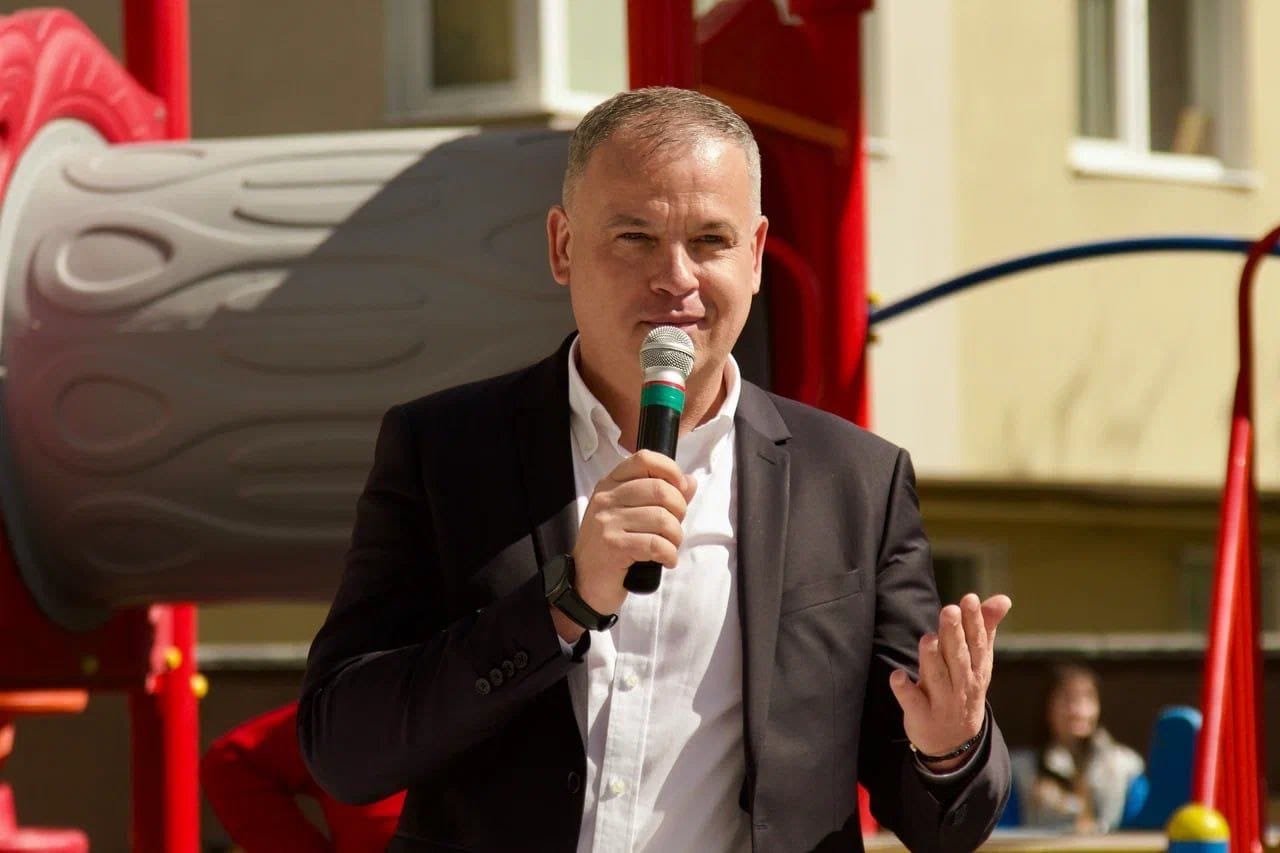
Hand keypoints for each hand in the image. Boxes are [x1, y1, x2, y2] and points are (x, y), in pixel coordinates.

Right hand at [571, 450, 695, 616]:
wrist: (585, 584)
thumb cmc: (612, 548)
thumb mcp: (632, 516)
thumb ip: (661, 496)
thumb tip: (690, 481)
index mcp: (610, 485)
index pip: (644, 459)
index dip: (670, 470)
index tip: (680, 489)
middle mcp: (606, 499)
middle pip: (660, 489)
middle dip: (679, 510)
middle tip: (674, 528)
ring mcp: (607, 522)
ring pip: (662, 518)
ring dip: (676, 537)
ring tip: (670, 547)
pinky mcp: (613, 546)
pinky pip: (656, 544)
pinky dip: (669, 554)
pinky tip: (666, 560)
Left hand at [888, 593, 1011, 771]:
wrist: (955, 742)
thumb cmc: (964, 689)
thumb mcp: (978, 663)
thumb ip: (985, 628)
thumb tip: (1003, 598)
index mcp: (977, 669)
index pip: (977, 642)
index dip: (974, 620)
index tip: (969, 599)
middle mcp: (962, 685)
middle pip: (958, 656)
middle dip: (954, 633)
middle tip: (948, 610)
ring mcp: (942, 701)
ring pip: (937, 677)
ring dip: (932, 658)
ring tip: (928, 638)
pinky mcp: (921, 715)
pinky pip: (912, 701)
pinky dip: (905, 689)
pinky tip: (898, 676)